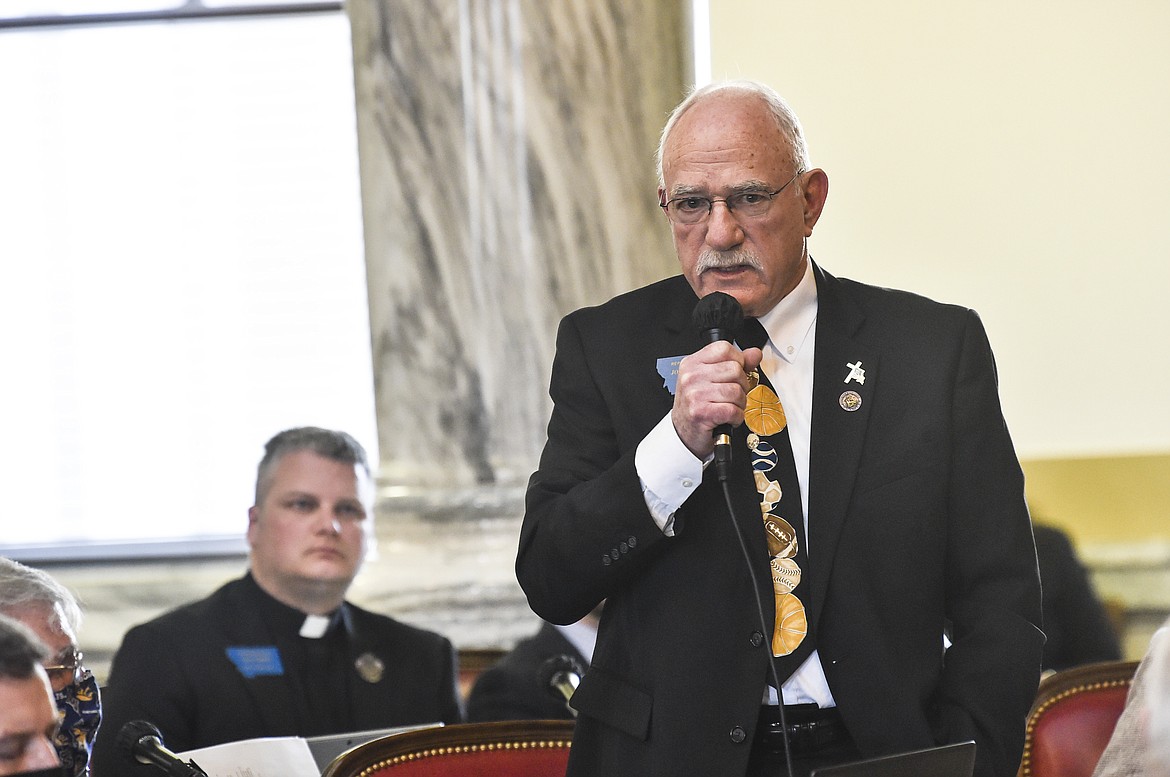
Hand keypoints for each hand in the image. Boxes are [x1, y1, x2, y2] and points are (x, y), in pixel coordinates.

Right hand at [671, 341, 761, 457]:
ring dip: (739, 404)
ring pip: (737, 391)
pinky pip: (733, 410)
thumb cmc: (698, 405)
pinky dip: (736, 418)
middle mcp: (691, 376)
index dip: (737, 361)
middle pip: (735, 370)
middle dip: (741, 385)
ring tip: (729, 407)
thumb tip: (755, 353)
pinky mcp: (701, 413)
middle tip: (732, 395)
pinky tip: (727, 418)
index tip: (734, 374)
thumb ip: (735, 363)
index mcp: (692, 363)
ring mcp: (695, 394)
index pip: (724, 349)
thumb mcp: (712, 379)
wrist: (684, 433)